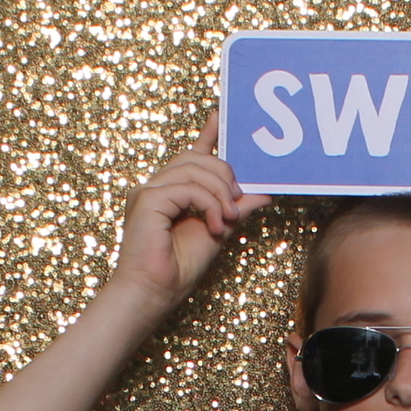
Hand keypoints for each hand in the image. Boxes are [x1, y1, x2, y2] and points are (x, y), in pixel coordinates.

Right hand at [108, 112, 270, 311]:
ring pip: (195, 169)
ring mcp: (148, 191)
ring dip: (220, 194)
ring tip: (226, 220)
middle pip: (197, 158)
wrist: (154, 293)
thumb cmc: (178, 269)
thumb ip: (235, 207)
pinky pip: (188, 187)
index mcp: (169, 192)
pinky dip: (208, 204)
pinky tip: (214, 224)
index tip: (221, 117)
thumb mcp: (218, 230)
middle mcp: (156, 187)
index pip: (190, 155)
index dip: (207, 135)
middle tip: (237, 204)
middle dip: (225, 177)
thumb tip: (262, 192)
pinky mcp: (147, 199)